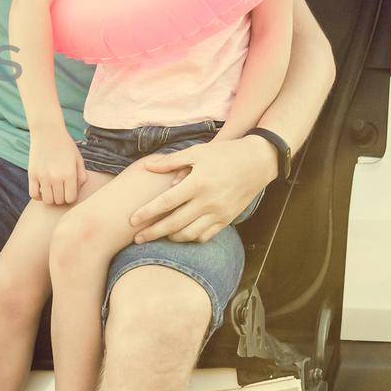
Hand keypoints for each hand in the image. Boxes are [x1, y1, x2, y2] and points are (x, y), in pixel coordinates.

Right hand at [28, 132, 84, 205]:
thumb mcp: (78, 159)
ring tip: (52, 190)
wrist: (48, 132)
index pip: (70, 198)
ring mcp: (42, 176)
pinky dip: (39, 196)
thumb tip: (76, 191)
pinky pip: (33, 195)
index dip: (71, 197)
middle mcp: (56, 177)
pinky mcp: (32, 174)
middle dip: (62, 197)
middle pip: (59, 201)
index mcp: (69, 173)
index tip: (70, 191)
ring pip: (47, 200)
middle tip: (61, 189)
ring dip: (51, 198)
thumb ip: (82, 177)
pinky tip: (42, 189)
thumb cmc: (65, 146)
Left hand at [129, 136, 277, 242]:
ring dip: (170, 237)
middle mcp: (208, 202)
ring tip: (157, 235)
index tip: (132, 221)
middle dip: (153, 233)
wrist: (258, 162)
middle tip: (137, 239)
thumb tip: (147, 166)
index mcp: (197, 183)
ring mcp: (219, 213)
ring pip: (189, 234)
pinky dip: (190, 238)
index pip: (166, 203)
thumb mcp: (197, 152)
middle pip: (174, 223)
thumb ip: (171, 161)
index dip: (147, 213)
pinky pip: (205, 235)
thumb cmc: (224, 154)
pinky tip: (180, 235)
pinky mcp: (227, 219)